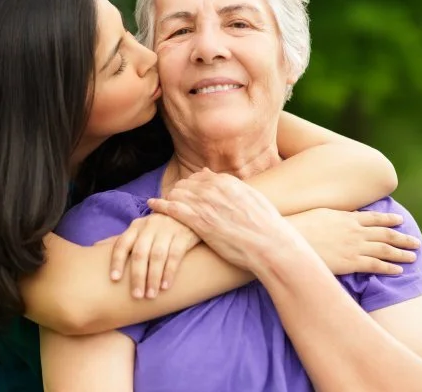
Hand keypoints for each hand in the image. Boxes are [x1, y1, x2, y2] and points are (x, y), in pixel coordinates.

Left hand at [101, 213, 200, 298]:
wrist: (189, 212)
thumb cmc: (159, 227)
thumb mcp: (140, 229)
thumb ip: (121, 240)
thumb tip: (94, 247)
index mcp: (136, 226)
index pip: (122, 243)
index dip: (117, 261)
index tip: (114, 279)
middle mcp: (149, 226)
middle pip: (140, 253)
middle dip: (137, 275)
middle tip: (136, 296)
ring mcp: (167, 230)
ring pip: (157, 256)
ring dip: (153, 277)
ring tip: (150, 295)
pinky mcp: (183, 235)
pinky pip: (175, 255)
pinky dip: (169, 272)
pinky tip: (166, 286)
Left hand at [147, 168, 294, 272]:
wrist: (270, 244)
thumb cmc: (266, 226)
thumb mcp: (253, 199)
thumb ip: (234, 187)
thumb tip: (219, 179)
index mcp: (227, 182)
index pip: (200, 177)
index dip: (191, 184)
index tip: (185, 190)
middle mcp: (214, 189)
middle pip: (186, 184)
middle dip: (177, 190)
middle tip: (170, 197)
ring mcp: (205, 204)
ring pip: (177, 194)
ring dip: (167, 197)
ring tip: (159, 202)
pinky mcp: (199, 222)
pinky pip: (172, 209)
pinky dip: (160, 205)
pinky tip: (152, 205)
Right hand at [287, 208, 419, 274]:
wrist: (292, 239)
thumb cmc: (301, 225)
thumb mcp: (321, 213)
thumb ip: (336, 216)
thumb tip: (342, 217)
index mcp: (348, 217)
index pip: (374, 218)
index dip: (389, 219)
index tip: (400, 220)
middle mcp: (356, 231)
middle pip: (385, 234)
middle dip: (402, 237)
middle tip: (416, 241)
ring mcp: (355, 247)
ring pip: (385, 250)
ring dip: (401, 253)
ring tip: (413, 256)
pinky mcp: (351, 262)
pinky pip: (376, 265)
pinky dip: (389, 267)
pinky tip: (399, 270)